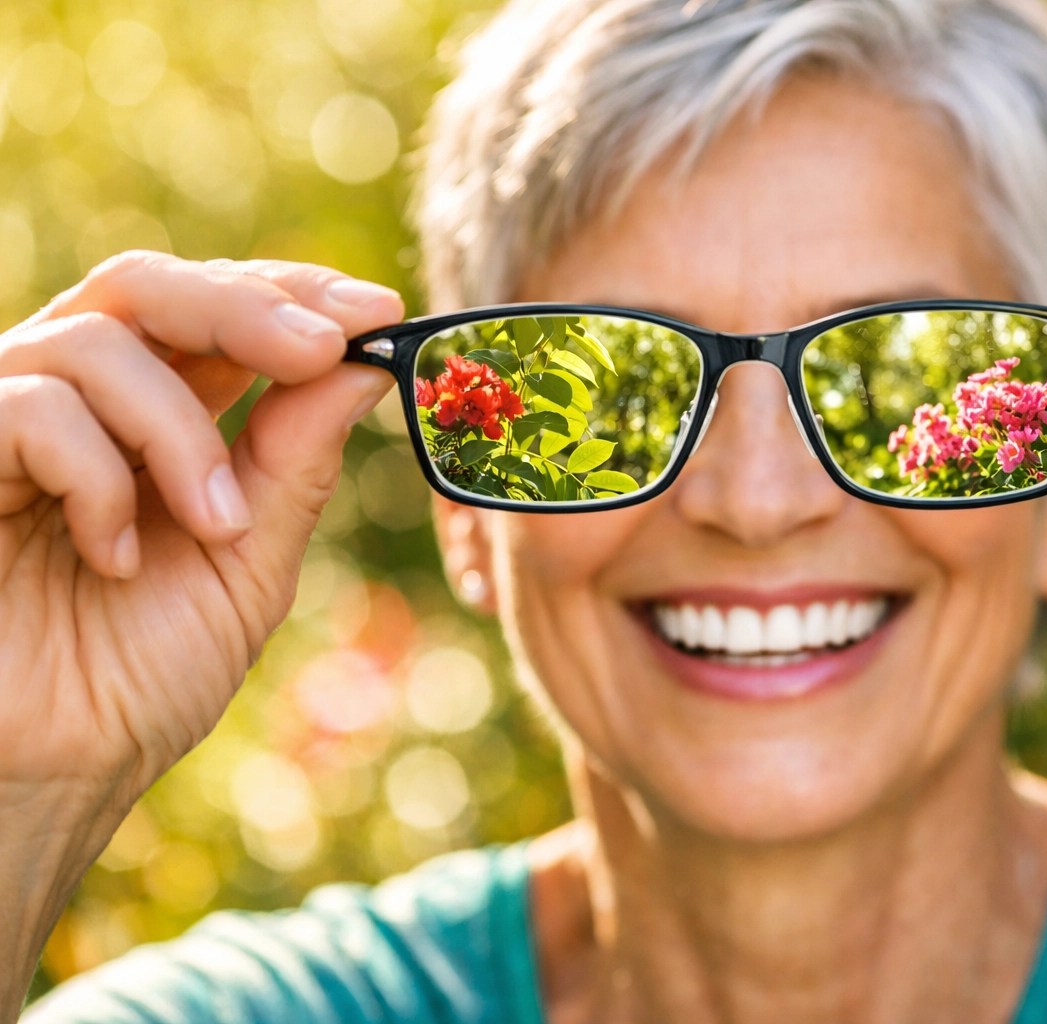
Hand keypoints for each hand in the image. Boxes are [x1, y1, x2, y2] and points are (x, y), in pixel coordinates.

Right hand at [0, 251, 400, 811]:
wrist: (49, 775)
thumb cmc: (138, 678)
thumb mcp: (248, 562)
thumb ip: (296, 462)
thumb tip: (369, 363)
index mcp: (148, 418)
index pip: (213, 308)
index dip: (292, 293)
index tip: (379, 310)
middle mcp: (70, 402)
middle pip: (147, 286)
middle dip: (247, 305)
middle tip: (323, 345)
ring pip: (97, 342)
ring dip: (181, 434)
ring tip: (220, 528)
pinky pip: (27, 408)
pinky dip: (97, 477)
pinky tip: (114, 557)